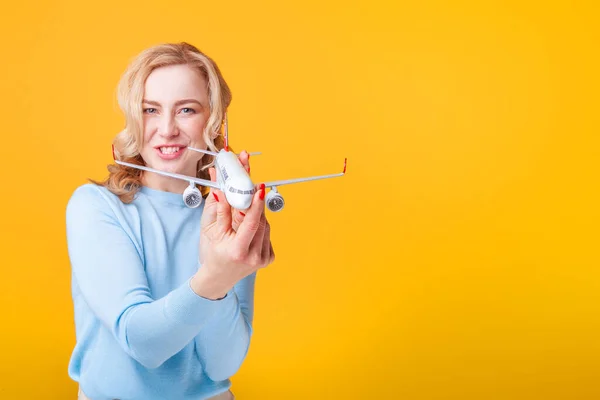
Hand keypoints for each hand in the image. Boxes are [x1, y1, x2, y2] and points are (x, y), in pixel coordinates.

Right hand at [191, 153, 274, 299]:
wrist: (219, 278)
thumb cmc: (214, 255)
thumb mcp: (214, 233)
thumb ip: (221, 211)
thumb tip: (222, 191)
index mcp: (239, 251)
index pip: (252, 223)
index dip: (256, 204)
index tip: (259, 189)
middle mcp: (254, 257)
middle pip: (261, 222)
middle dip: (256, 206)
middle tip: (252, 191)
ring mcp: (263, 260)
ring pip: (266, 226)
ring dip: (258, 216)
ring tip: (246, 214)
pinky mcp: (269, 259)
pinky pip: (267, 234)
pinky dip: (260, 227)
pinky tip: (250, 229)